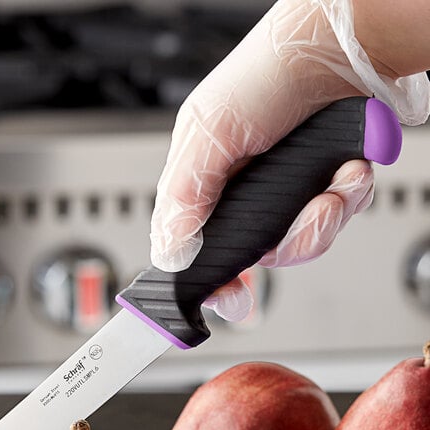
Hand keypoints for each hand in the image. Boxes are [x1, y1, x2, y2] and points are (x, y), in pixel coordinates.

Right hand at [150, 0, 428, 320]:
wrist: (342, 45)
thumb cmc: (267, 73)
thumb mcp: (209, 131)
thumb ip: (184, 197)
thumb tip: (168, 255)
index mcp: (204, 183)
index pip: (196, 248)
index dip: (214, 278)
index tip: (231, 297)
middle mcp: (243, 193)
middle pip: (257, 254)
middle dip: (287, 243)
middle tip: (304, 216)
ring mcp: (285, 193)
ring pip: (300, 244)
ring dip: (323, 220)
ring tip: (332, 187)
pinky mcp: (322, 187)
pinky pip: (335, 219)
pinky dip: (348, 198)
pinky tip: (348, 170)